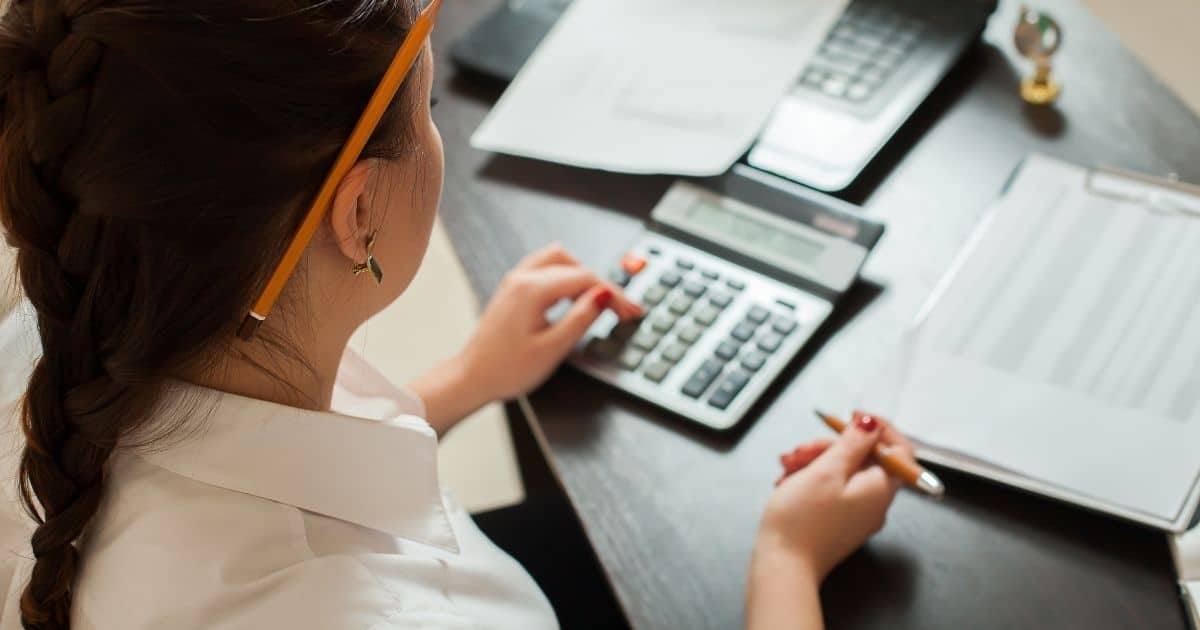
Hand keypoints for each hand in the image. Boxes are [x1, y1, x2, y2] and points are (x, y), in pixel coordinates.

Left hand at [411, 244, 642, 434]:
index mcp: (531, 290)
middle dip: (600, 283)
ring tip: (598, 302)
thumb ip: (581, 318)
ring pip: (559, 260)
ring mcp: (515, 281)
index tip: (631, 311)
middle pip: (574, 264)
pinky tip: (573, 298)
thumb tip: (604, 295)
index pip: (586, 279)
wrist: (472, 378)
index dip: (614, 294)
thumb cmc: (506, 370)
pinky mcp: (513, 289)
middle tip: (619, 309)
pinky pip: (545, 269)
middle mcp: (521, 278)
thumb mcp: (552, 348)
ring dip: (582, 276)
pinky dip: (565, 278)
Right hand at [757, 412, 913, 580]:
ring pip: (841, 473)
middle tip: (801, 450)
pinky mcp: (836, 522)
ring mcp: (855, 514)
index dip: (878, 429)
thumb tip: (872, 423)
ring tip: (786, 467)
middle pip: (862, 459)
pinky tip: (786, 482)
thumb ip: (853, 443)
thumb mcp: (827, 470)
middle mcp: (873, 503)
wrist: (782, 565)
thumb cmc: (803, 518)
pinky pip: (830, 490)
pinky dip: (809, 480)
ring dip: (813, 462)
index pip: (898, 450)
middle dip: (829, 447)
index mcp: (880, 489)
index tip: (851, 418)